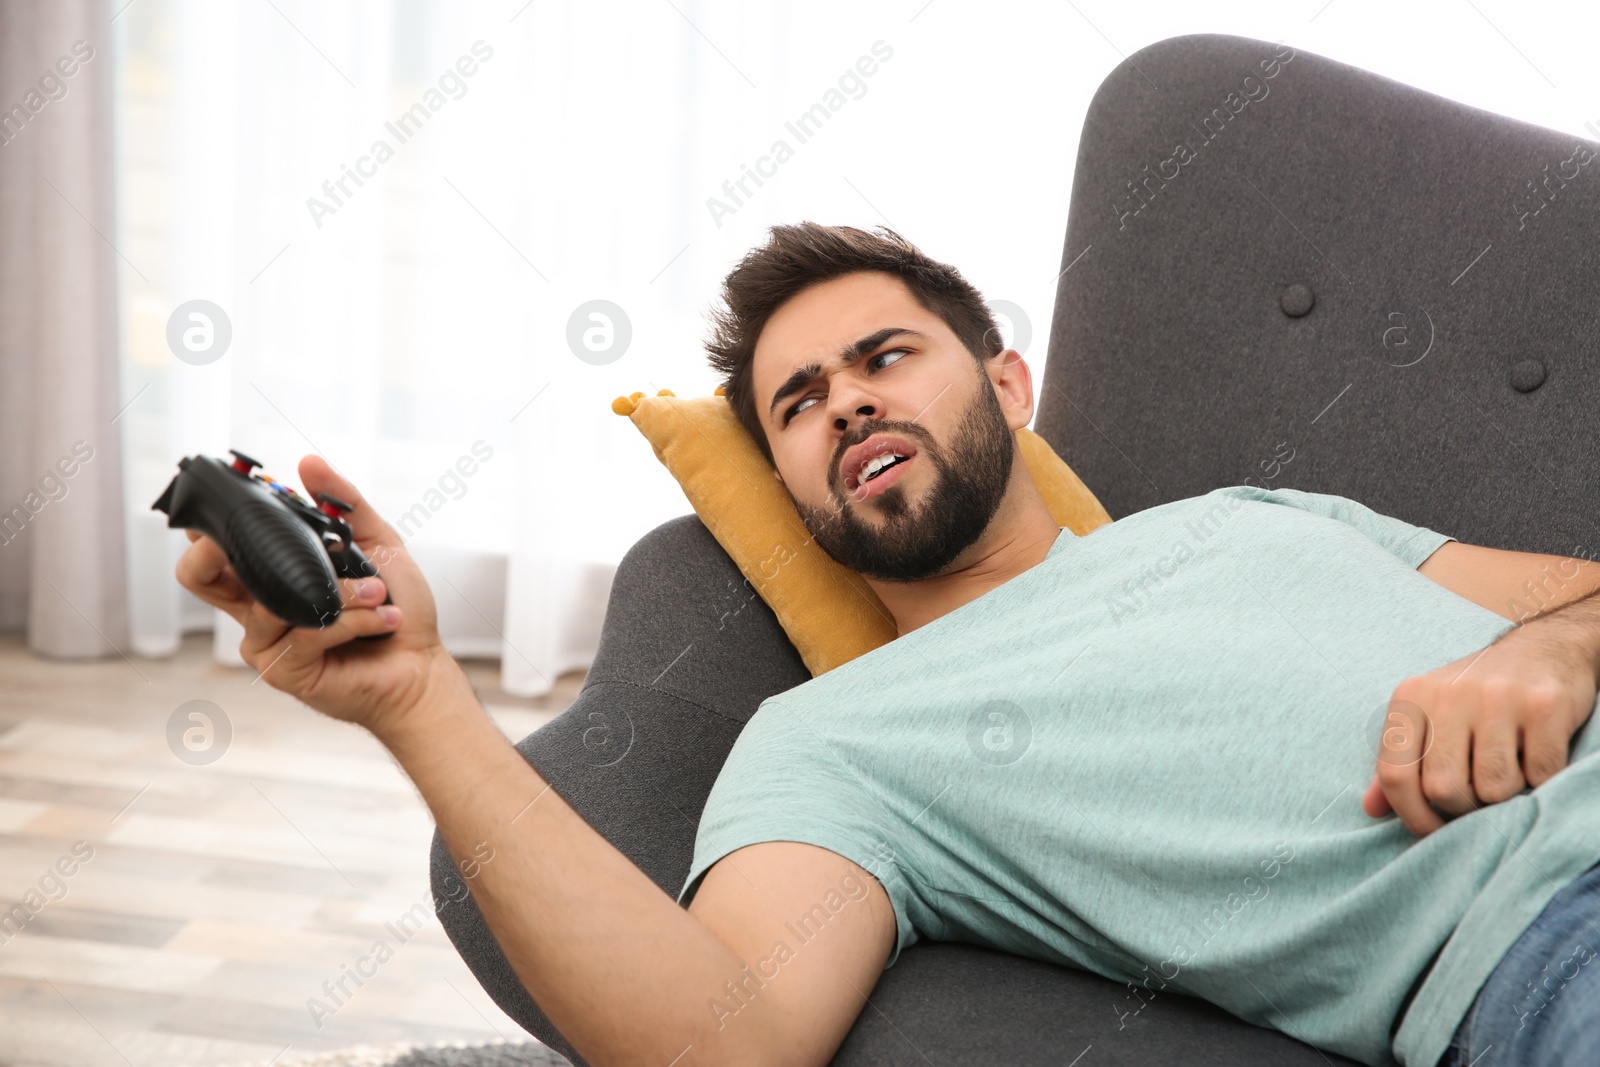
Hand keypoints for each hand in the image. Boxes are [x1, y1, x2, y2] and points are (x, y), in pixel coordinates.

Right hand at [174, 454, 461, 734]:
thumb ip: (342, 503)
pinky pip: (306, 633)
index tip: (232, 495)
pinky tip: (385, 620)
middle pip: (195, 575)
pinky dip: (353, 620)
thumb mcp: (377, 543)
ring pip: (275, 601)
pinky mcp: (282, 670)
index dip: (206, 520)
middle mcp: (257, 606)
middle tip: (257, 539)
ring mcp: (265, 640)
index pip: (215, 545)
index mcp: (271, 573)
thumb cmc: (397, 606)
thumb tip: (307, 461)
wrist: (421, 665)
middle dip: (213, 551)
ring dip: (339, 591)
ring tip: (379, 591)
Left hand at [1362, 627, 1598, 835]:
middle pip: (1444, 789)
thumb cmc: (1477, 696)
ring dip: (1506, 795)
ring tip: (1510, 770)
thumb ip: (1400, 761)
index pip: (1394, 775)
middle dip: (1464, 809)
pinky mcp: (1544, 705)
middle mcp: (1448, 694)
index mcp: (1410, 698)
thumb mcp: (1428, 716)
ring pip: (1493, 788)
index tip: (1432, 832)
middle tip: (1480, 797)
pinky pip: (1540, 774)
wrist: (1545, 649)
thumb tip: (1370, 808)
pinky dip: (1541, 780)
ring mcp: (1498, 697)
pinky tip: (1536, 757)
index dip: (1412, 817)